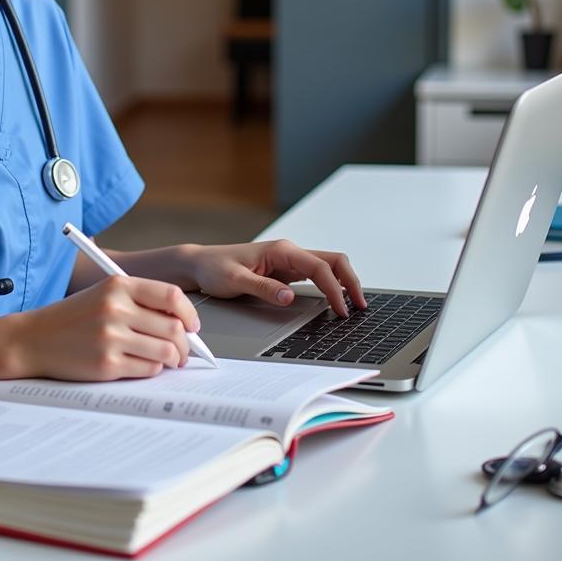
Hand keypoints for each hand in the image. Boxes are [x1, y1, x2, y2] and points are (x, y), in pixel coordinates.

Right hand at [8, 275, 199, 381]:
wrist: (33, 339)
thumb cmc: (73, 318)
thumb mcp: (103, 295)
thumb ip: (139, 302)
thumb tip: (182, 324)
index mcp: (118, 285)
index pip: (171, 295)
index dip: (188, 313)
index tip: (193, 325)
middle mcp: (116, 308)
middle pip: (173, 328)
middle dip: (185, 344)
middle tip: (184, 351)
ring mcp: (111, 337)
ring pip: (165, 351)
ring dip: (172, 359)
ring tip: (168, 361)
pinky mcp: (106, 364)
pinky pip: (147, 369)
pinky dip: (152, 370)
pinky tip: (142, 365)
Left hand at [185, 240, 366, 316]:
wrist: (200, 265)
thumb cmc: (215, 268)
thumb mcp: (236, 280)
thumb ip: (263, 288)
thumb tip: (289, 297)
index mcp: (281, 250)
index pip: (319, 268)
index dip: (334, 289)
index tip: (341, 310)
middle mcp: (289, 253)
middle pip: (333, 261)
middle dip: (350, 281)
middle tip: (361, 306)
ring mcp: (289, 262)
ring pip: (327, 267)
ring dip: (343, 283)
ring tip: (353, 305)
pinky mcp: (286, 272)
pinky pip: (316, 276)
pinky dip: (330, 286)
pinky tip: (335, 301)